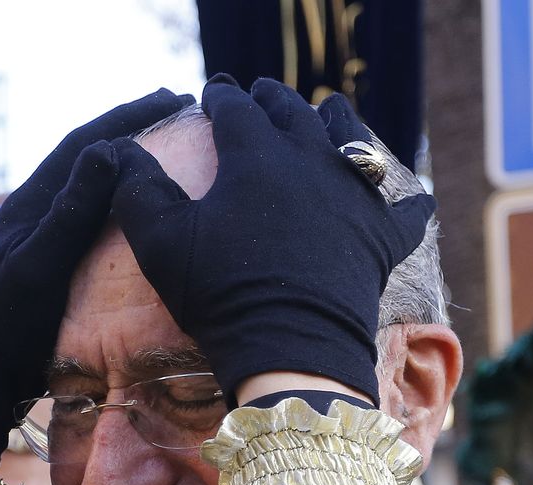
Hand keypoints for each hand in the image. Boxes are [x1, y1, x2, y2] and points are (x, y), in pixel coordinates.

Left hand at [0, 89, 191, 466]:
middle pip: (86, 158)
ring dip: (125, 163)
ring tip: (166, 147)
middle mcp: (33, 215)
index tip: (173, 98)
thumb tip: (106, 150)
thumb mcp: (38, 265)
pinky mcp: (47, 265)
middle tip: (177, 109)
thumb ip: (70, 212)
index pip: (83, 144)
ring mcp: (39, 240)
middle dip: (130, 130)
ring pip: (88, 186)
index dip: (127, 117)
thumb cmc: (6, 325)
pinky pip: (89, 218)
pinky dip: (117, 201)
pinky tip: (139, 207)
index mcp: (29, 205)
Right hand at [106, 76, 434, 406]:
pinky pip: (405, 212)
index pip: (236, 110)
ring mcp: (354, 198)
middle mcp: (311, 162)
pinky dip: (407, 201)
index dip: (222, 97)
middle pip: (294, 114)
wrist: (289, 345)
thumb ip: (137, 188)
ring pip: (353, 142)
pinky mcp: (383, 239)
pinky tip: (412, 196)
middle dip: (274, 100)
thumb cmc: (218, 291)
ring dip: (339, 120)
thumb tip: (120, 152)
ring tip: (332, 108)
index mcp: (256, 156)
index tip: (212, 91)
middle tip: (262, 94)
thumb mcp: (160, 239)